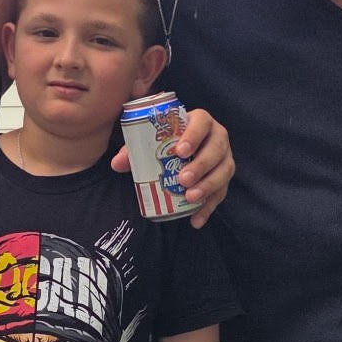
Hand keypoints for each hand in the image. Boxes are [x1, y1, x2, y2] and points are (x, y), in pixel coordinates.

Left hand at [111, 106, 233, 227]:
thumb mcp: (148, 144)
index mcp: (199, 122)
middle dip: (201, 164)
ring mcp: (224, 157)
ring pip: (224, 170)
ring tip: (190, 198)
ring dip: (209, 185)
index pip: (202, 121)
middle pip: (217, 147)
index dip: (194, 134)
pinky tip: (196, 220)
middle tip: (183, 179)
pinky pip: (221, 193)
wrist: (180, 153)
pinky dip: (209, 207)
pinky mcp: (224, 178)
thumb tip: (117, 164)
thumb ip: (132, 151)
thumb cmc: (164, 145)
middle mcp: (217, 137)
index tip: (180, 151)